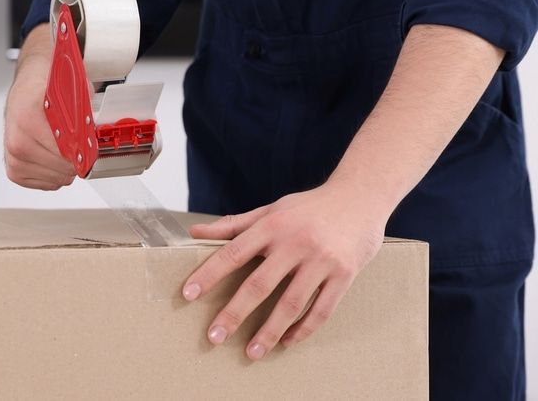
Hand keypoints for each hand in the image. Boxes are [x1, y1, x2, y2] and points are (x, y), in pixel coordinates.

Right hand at [3, 26, 75, 190]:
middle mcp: (17, 139)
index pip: (66, 147)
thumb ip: (82, 114)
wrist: (24, 93)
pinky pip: (48, 183)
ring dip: (66, 167)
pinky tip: (52, 155)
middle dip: (77, 157)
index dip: (84, 148)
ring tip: (61, 146)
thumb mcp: (69, 91)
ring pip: (58, 178)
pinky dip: (55, 173)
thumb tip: (93, 134)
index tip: (90, 146)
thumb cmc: (43, 91)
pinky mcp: (14, 171)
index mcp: (29, 116)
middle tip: (77, 143)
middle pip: (63, 166)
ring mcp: (13, 157)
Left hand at [182, 181, 387, 359]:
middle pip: (259, 284)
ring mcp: (321, 260)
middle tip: (214, 337)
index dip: (209, 274)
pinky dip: (303, 329)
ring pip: (291, 303)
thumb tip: (194, 233)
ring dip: (269, 331)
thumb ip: (234, 225)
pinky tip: (287, 342)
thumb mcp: (270, 210)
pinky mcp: (344, 275)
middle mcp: (295, 243)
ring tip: (252, 352)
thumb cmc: (308, 207)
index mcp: (272, 225)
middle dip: (235, 313)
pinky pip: (321, 310)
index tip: (188, 294)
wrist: (360, 197)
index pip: (233, 252)